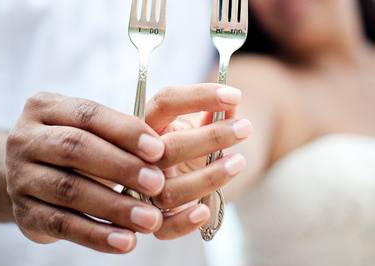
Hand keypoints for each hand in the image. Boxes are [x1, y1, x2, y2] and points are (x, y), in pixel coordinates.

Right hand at [6, 92, 167, 253]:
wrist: (34, 175)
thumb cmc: (78, 148)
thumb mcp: (93, 132)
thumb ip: (121, 137)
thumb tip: (159, 153)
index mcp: (45, 108)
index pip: (88, 114)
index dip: (125, 132)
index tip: (158, 150)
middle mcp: (26, 139)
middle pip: (75, 148)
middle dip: (121, 167)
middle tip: (157, 184)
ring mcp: (19, 177)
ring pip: (69, 190)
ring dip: (114, 207)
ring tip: (149, 220)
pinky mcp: (23, 213)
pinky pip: (62, 225)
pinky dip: (97, 235)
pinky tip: (125, 241)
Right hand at [144, 84, 251, 239]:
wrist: (193, 167)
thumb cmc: (197, 140)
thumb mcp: (202, 123)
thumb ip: (215, 112)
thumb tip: (231, 103)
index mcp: (150, 123)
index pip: (166, 103)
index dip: (199, 97)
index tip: (234, 95)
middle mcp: (142, 154)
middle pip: (166, 147)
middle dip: (209, 138)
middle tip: (244, 128)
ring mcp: (145, 188)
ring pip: (167, 189)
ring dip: (208, 177)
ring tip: (239, 162)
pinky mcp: (153, 217)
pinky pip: (162, 227)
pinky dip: (183, 222)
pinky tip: (204, 212)